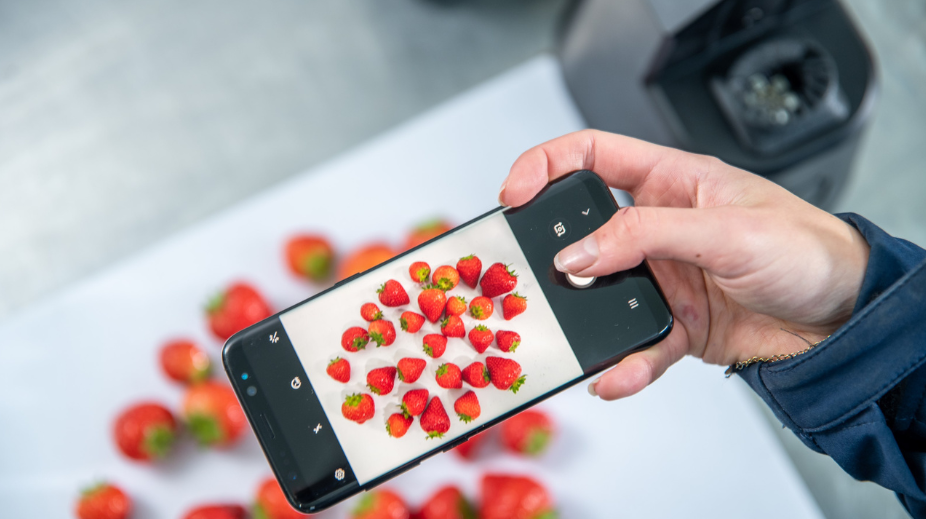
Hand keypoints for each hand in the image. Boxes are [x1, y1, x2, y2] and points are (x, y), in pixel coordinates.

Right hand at [500, 130, 869, 399]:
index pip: (591, 154)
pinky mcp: (675, 323)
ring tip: (576, 335)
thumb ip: (647, 234)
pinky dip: (623, 365)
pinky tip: (617, 376)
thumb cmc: (806, 249)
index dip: (545, 165)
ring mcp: (663, 277)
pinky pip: (635, 345)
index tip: (515, 193)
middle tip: (532, 272)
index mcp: (670, 180)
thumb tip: (579, 252)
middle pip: (582, 229)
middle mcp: (658, 227)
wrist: (845, 317)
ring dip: (585, 318)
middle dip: (552, 251)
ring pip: (601, 295)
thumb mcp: (727, 230)